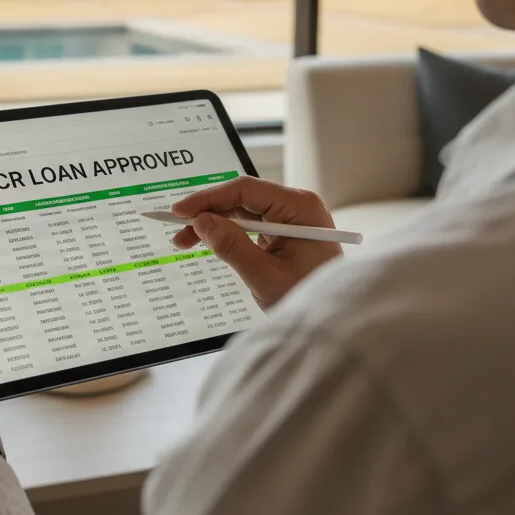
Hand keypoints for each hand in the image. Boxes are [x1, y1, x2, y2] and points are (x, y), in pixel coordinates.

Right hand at [171, 176, 341, 309]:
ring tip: (185, 241)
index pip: (245, 190)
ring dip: (214, 224)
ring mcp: (292, 219)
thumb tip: (202, 222)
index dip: (209, 198)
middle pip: (242, 199)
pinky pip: (250, 225)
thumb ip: (232, 247)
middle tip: (178, 230)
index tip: (181, 211)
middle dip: (207, 213)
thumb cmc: (309, 300)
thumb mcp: (265, 277)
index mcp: (300, 207)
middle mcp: (297, 206)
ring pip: (242, 212)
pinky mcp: (285, 232)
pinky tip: (207, 242)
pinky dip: (227, 233)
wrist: (336, 323)